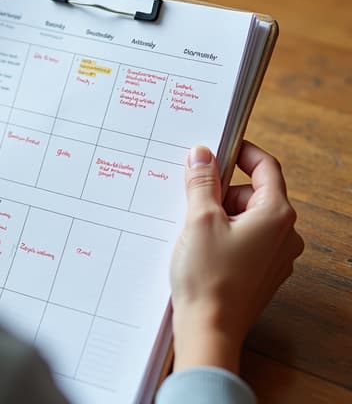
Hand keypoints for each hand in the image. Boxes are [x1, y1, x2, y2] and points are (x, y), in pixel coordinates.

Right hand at [170, 141, 303, 373]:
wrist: (209, 329)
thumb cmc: (209, 277)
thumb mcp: (200, 219)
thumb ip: (203, 182)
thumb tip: (202, 154)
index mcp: (276, 215)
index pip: (266, 167)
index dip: (242, 152)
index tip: (217, 148)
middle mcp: (284, 235)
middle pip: (253, 193)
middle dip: (222, 189)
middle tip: (191, 195)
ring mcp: (275, 256)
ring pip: (246, 217)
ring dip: (220, 213)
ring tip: (192, 227)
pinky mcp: (261, 271)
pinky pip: (244, 239)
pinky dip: (223, 234)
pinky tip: (199, 246)